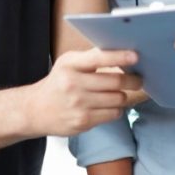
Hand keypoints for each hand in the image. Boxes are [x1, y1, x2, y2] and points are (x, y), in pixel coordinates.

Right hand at [27, 47, 141, 136]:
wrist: (35, 110)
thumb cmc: (58, 82)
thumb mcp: (68, 63)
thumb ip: (91, 57)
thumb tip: (123, 53)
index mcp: (70, 65)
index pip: (98, 58)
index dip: (119, 57)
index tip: (135, 56)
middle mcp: (73, 84)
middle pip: (115, 81)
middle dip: (132, 80)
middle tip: (139, 78)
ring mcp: (78, 105)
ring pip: (117, 99)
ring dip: (123, 95)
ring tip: (119, 92)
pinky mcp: (82, 122)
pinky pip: (113, 114)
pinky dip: (116, 109)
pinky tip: (108, 105)